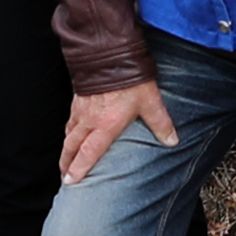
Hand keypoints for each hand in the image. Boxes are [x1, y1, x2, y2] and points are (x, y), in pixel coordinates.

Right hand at [59, 81, 176, 186]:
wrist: (109, 54)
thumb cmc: (129, 78)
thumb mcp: (150, 102)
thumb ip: (160, 123)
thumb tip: (172, 140)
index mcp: (105, 125)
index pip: (88, 153)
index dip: (79, 169)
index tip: (71, 181)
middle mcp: (89, 120)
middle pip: (72, 147)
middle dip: (66, 163)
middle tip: (64, 176)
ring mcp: (81, 109)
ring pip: (68, 133)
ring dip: (65, 149)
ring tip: (64, 159)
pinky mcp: (78, 98)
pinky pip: (70, 119)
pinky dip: (68, 130)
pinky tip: (71, 131)